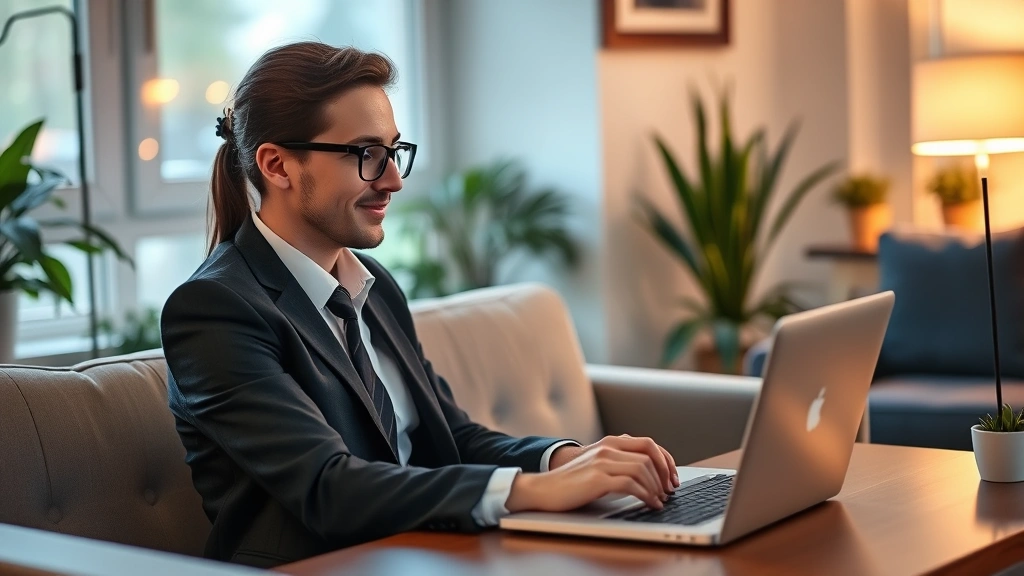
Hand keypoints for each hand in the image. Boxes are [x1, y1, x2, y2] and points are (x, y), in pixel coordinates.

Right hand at [506, 435, 678, 512]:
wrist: (544, 488)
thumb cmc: (571, 482)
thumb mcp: (597, 465)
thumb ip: (617, 462)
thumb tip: (647, 474)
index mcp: (610, 443)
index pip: (649, 444)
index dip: (666, 460)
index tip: (672, 477)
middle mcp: (608, 448)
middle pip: (650, 455)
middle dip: (665, 474)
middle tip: (670, 491)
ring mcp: (602, 461)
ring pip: (643, 469)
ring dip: (656, 487)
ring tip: (660, 500)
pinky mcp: (598, 478)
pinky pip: (631, 484)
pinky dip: (646, 495)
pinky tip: (650, 503)